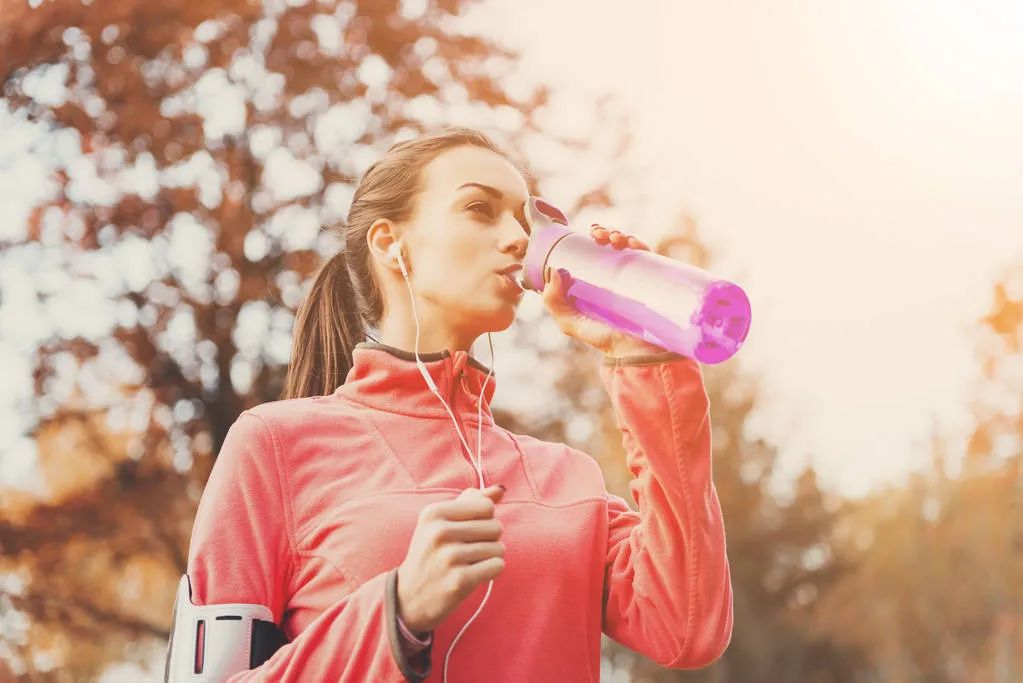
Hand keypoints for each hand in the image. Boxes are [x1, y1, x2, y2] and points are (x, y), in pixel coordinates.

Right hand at [396, 485, 505, 633]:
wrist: (408, 597)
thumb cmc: (430, 554)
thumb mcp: (440, 522)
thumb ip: (471, 502)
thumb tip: (500, 489)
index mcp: (433, 512)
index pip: (486, 506)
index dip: (484, 519)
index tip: (467, 531)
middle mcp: (439, 532)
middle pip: (496, 526)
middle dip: (488, 540)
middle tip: (467, 551)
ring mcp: (449, 557)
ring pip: (499, 548)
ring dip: (490, 557)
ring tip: (469, 564)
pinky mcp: (459, 580)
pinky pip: (497, 566)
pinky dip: (491, 571)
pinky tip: (473, 575)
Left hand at [542, 224, 665, 355]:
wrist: (634, 352)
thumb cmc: (603, 339)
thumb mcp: (571, 322)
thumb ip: (555, 302)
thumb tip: (554, 270)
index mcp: (595, 283)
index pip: (590, 254)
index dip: (584, 241)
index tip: (579, 235)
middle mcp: (614, 277)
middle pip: (608, 245)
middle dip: (602, 232)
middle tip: (596, 234)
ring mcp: (633, 276)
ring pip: (627, 246)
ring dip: (618, 234)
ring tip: (611, 238)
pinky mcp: (651, 279)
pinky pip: (647, 254)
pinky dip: (638, 243)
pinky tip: (629, 243)